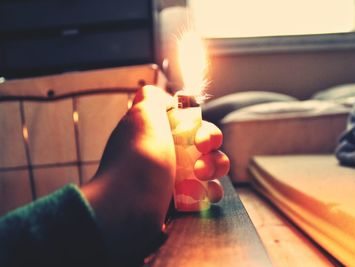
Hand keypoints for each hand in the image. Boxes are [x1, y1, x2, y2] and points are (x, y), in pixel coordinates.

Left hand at [81, 85, 228, 264]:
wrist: (126, 208)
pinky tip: (204, 194)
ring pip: (210, 168)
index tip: (200, 134)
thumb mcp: (142, 115)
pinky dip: (210, 192)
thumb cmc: (138, 160)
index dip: (201, 126)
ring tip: (201, 176)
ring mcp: (173, 180)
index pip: (189, 124)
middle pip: (204, 144)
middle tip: (203, 154)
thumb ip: (153, 98)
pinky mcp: (181, 203)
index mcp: (157, 134)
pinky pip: (207, 193)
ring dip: (214, 167)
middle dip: (211, 146)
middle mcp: (165, 154)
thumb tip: (162, 97)